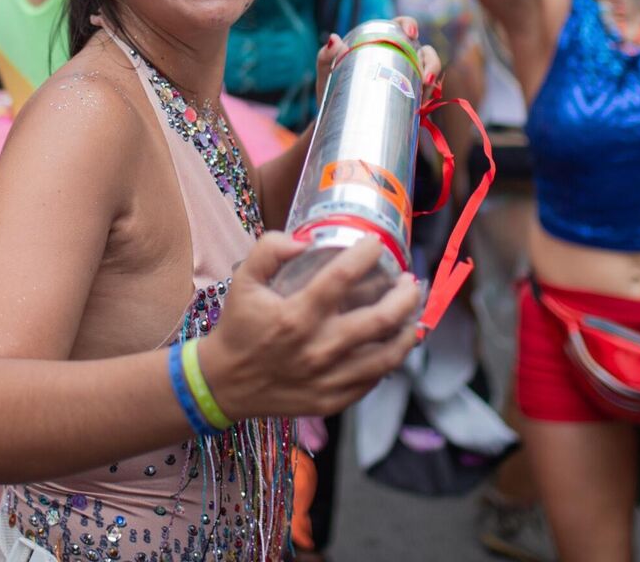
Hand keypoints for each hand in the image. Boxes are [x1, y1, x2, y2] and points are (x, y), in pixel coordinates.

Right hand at [200, 234, 421, 422]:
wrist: (226, 384)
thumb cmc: (239, 328)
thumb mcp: (243, 281)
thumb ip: (269, 250)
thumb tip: (305, 240)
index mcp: (296, 316)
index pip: (342, 277)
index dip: (366, 254)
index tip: (376, 243)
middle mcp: (318, 349)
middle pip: (381, 319)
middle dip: (405, 295)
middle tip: (410, 281)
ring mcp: (329, 379)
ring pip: (388, 355)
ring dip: (408, 328)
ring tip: (413, 311)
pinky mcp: (333, 399)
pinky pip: (374, 379)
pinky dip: (390, 358)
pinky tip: (393, 342)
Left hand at [311, 16, 437, 101]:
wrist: (334, 120)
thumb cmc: (332, 88)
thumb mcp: (327, 71)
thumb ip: (326, 55)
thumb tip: (334, 38)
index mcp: (383, 42)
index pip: (403, 26)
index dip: (410, 25)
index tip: (411, 34)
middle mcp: (401, 57)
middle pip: (425, 52)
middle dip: (432, 63)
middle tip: (425, 79)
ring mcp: (408, 77)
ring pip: (431, 74)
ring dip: (434, 83)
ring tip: (424, 96)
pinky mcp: (411, 99)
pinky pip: (427, 95)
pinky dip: (429, 99)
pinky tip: (422, 106)